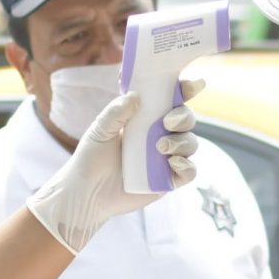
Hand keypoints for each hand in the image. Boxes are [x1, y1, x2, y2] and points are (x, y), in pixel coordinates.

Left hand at [24, 80, 204, 252]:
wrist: (86, 193)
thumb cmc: (91, 158)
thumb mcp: (100, 130)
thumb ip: (116, 112)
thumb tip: (136, 95)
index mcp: (146, 119)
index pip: (171, 101)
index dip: (185, 91)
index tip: (192, 85)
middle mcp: (160, 136)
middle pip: (186, 120)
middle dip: (184, 117)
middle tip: (167, 122)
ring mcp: (166, 159)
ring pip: (190, 143)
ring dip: (182, 142)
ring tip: (161, 147)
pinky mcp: (167, 181)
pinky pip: (189, 172)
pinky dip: (187, 166)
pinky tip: (173, 162)